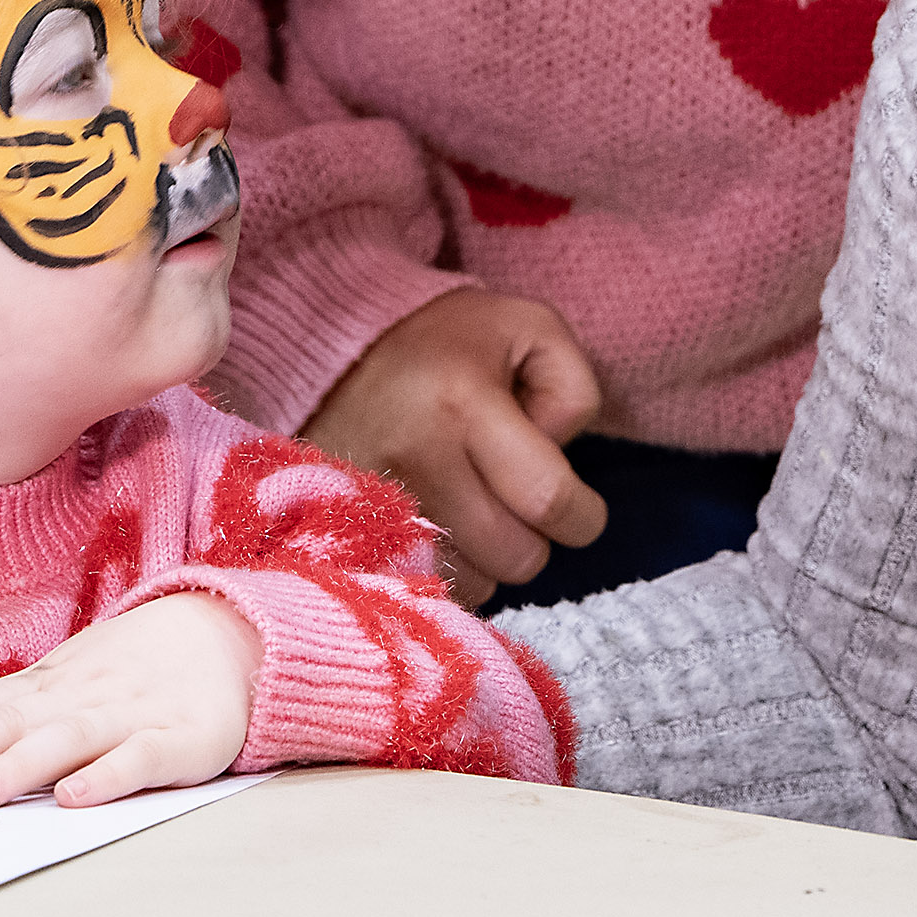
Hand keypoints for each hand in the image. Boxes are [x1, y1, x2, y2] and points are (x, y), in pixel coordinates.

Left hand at [0, 594, 262, 809]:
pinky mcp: (177, 740)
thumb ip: (9, 715)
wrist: (230, 637)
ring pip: (64, 739)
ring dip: (19, 766)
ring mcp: (126, 715)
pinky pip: (139, 759)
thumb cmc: (133, 672)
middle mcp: (75, 697)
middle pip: (3, 724)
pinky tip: (77, 797)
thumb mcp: (66, 682)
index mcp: (44, 687)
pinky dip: (107, 776)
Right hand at [300, 287, 606, 603]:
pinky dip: (448, 571)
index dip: (582, 516)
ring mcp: (376, 504)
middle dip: (536, 536)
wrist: (334, 352)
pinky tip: (444, 527)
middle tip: (518, 497)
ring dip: (490, 558)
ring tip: (475, 505)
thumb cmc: (447, 342)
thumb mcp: (530, 328)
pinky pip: (427, 588)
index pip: (549, 500)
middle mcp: (417, 460)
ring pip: (476, 583)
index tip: (579, 506)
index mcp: (464, 403)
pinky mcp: (350, 533)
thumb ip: (572, 387)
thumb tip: (559, 456)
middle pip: (515, 556)